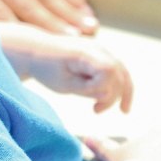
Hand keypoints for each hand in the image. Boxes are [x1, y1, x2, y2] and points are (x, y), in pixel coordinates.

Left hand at [0, 23, 132, 112]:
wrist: (36, 51)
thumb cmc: (46, 68)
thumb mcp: (62, 84)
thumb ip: (85, 89)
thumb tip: (107, 94)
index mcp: (85, 52)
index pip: (108, 70)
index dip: (103, 87)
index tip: (88, 98)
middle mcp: (97, 48)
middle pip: (118, 73)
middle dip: (112, 95)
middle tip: (95, 110)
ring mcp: (100, 51)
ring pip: (122, 72)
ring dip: (123, 93)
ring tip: (123, 111)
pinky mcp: (100, 57)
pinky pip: (117, 71)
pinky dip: (121, 87)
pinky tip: (124, 105)